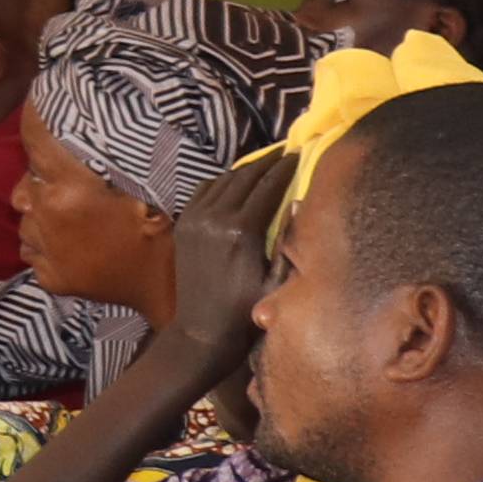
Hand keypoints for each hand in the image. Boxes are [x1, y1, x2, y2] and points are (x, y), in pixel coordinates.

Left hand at [162, 146, 290, 353]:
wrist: (202, 329)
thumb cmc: (247, 310)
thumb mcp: (278, 283)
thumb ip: (289, 241)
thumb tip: (298, 200)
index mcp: (241, 231)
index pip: (268, 186)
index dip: (285, 167)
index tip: (300, 153)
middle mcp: (215, 218)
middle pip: (245, 177)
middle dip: (267, 162)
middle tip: (285, 152)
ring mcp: (194, 218)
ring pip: (223, 180)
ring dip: (245, 169)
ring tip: (265, 164)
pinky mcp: (182, 223)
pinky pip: (204, 190)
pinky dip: (222, 181)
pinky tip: (236, 181)